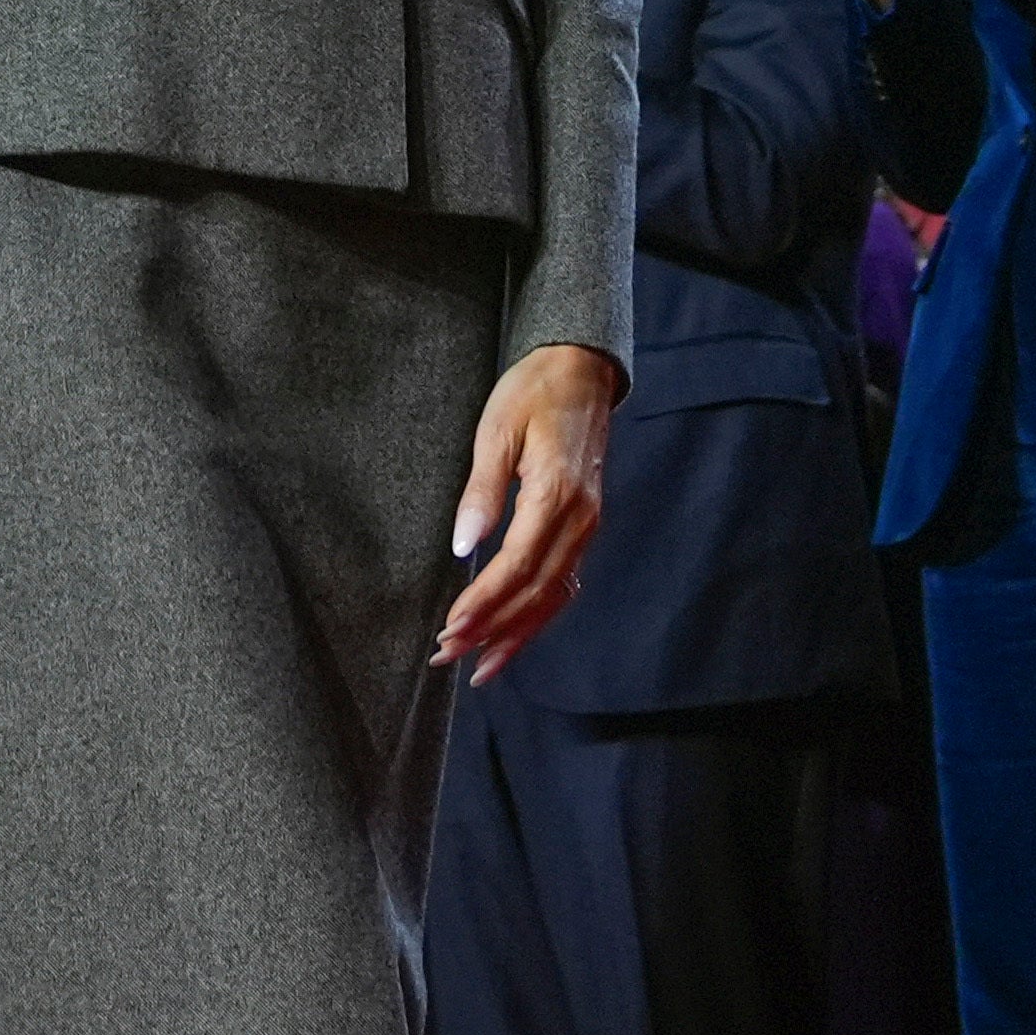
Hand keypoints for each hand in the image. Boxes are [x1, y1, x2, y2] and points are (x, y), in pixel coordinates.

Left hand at [429, 343, 616, 685]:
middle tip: (448, 656)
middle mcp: (580, 519)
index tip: (450, 629)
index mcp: (557, 494)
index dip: (484, 603)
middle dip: (491, 630)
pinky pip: (563, 583)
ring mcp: (587, 526)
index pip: (517, 567)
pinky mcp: (584, 526)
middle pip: (536, 593)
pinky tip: (513, 635)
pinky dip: (537, 616)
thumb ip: (482, 491)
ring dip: (515, 634)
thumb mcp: (497, 429)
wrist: (581, 368)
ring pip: (553, 597)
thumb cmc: (534, 390)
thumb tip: (463, 546)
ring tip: (478, 665)